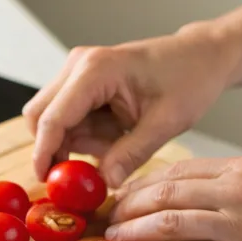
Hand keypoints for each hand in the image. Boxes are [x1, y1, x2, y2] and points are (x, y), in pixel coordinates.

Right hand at [23, 26, 237, 186]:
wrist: (201, 57)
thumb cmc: (190, 79)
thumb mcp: (167, 122)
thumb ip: (132, 154)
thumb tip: (105, 183)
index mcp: (96, 70)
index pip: (53, 118)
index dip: (44, 154)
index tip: (46, 182)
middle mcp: (78, 66)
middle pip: (40, 117)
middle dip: (54, 149)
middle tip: (78, 175)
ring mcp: (77, 73)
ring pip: (50, 121)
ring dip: (74, 143)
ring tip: (115, 146)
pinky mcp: (80, 84)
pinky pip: (67, 119)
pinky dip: (83, 137)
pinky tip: (113, 137)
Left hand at [106, 156, 241, 240]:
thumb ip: (219, 184)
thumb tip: (169, 193)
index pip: (176, 170)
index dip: (140, 184)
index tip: (120, 196)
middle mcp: (239, 193)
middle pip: (167, 194)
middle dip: (128, 208)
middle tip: (108, 220)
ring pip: (173, 224)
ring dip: (136, 233)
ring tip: (115, 240)